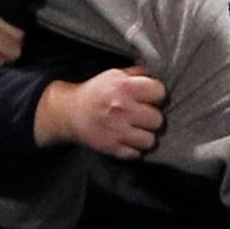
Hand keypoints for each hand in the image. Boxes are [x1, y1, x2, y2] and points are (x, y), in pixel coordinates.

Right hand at [34, 67, 167, 158]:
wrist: (69, 112)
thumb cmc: (96, 92)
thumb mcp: (115, 75)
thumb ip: (138, 74)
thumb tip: (158, 75)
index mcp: (123, 86)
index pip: (160, 92)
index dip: (157, 95)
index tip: (151, 97)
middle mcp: (121, 108)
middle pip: (157, 119)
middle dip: (151, 117)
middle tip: (142, 115)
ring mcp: (116, 130)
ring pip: (150, 140)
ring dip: (145, 136)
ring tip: (137, 129)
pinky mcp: (111, 147)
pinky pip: (136, 154)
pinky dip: (134, 149)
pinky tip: (128, 140)